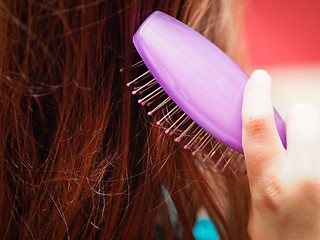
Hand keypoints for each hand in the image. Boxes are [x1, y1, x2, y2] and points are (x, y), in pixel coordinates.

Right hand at [242, 70, 319, 239]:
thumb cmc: (279, 235)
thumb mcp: (256, 199)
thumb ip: (261, 164)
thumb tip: (265, 131)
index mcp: (269, 183)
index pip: (258, 124)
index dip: (255, 94)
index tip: (258, 78)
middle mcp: (306, 178)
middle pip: (305, 112)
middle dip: (296, 119)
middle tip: (292, 141)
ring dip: (313, 138)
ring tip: (309, 166)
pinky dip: (319, 151)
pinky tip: (317, 177)